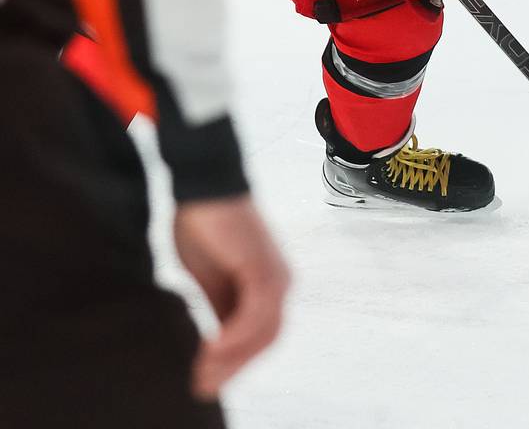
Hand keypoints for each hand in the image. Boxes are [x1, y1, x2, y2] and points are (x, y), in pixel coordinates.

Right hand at [173, 195, 288, 398]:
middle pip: (265, 340)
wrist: (205, 189)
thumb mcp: (209, 280)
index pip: (259, 338)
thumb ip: (219, 309)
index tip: (205, 381)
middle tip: (202, 386)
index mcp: (267, 286)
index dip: (235, 363)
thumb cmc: (204, 228)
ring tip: (202, 373)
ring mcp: (275, 276)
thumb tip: (214, 346)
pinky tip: (210, 347)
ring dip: (232, 358)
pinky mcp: (263, 268)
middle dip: (234, 367)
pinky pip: (255, 314)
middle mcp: (279, 283)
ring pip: (262, 333)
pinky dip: (235, 336)